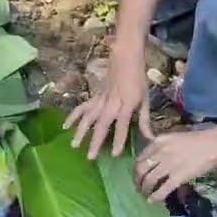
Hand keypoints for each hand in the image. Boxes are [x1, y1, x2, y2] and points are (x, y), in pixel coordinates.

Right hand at [65, 42, 153, 158]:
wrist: (125, 59)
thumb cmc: (138, 80)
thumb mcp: (145, 100)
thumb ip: (145, 120)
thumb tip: (150, 139)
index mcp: (126, 106)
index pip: (122, 126)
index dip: (119, 140)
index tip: (114, 154)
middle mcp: (111, 105)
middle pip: (102, 125)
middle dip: (95, 141)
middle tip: (89, 157)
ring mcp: (100, 100)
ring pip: (88, 117)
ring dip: (80, 131)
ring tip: (74, 145)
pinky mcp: (94, 97)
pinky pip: (82, 108)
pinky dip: (73, 116)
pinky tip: (66, 126)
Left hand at [135, 126, 216, 202]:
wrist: (214, 143)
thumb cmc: (198, 139)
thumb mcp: (173, 138)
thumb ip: (162, 147)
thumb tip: (156, 159)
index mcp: (158, 142)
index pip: (140, 157)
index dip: (137, 169)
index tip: (138, 175)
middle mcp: (160, 152)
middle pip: (141, 169)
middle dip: (137, 180)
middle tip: (138, 187)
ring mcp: (168, 165)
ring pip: (149, 180)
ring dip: (145, 189)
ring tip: (145, 195)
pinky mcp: (178, 176)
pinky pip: (163, 189)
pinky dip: (156, 196)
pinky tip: (153, 201)